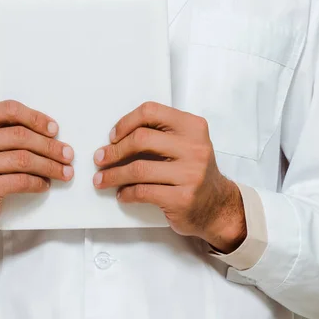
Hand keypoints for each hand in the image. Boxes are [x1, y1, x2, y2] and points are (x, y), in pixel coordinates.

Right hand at [0, 101, 73, 248]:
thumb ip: (4, 130)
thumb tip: (49, 130)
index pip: (9, 110)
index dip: (35, 118)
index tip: (54, 129)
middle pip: (20, 136)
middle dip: (49, 146)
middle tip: (67, 154)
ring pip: (23, 159)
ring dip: (49, 165)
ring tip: (64, 171)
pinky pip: (19, 181)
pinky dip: (37, 182)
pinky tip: (44, 184)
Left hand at [93, 102, 246, 252]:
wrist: (218, 207)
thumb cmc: (193, 171)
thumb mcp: (186, 143)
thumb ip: (161, 134)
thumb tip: (117, 137)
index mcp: (192, 126)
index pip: (151, 111)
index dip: (126, 122)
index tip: (113, 135)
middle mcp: (194, 147)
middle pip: (141, 139)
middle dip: (114, 150)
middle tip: (100, 158)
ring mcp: (190, 174)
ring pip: (139, 168)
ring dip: (113, 174)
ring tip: (101, 179)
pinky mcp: (183, 198)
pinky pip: (143, 192)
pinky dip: (126, 193)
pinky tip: (122, 194)